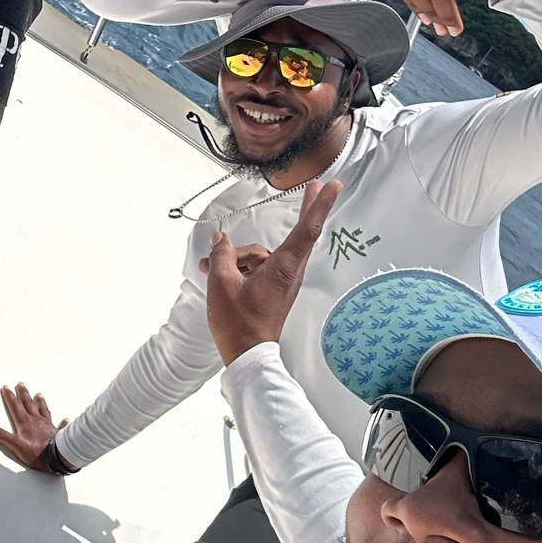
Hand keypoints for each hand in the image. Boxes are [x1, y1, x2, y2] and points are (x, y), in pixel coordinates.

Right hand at [0, 383, 67, 472]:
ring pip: (43, 410)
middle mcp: (36, 420)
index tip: (6, 387)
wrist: (56, 457)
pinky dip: (61, 421)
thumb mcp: (13, 444)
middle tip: (21, 384)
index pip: (15, 406)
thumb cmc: (36, 452)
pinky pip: (59, 425)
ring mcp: (48, 425)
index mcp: (24, 422)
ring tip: (38, 394)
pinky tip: (65, 419)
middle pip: (28, 404)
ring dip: (39, 402)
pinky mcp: (57, 433)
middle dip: (23, 394)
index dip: (9, 396)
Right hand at [206, 180, 340, 364]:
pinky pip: (258, 268)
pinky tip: (214, 271)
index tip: (331, 186)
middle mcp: (288, 271)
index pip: (307, 229)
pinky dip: (238, 267)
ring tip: (210, 266)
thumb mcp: (222, 283)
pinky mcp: (272, 290)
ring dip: (238, 255)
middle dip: (303, 210)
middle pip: (296, 234)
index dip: (319, 204)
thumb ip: (222, 255)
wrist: (246, 356)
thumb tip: (220, 239)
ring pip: (263, 254)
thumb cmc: (239, 322)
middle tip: (314, 186)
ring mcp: (281, 281)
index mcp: (283, 267)